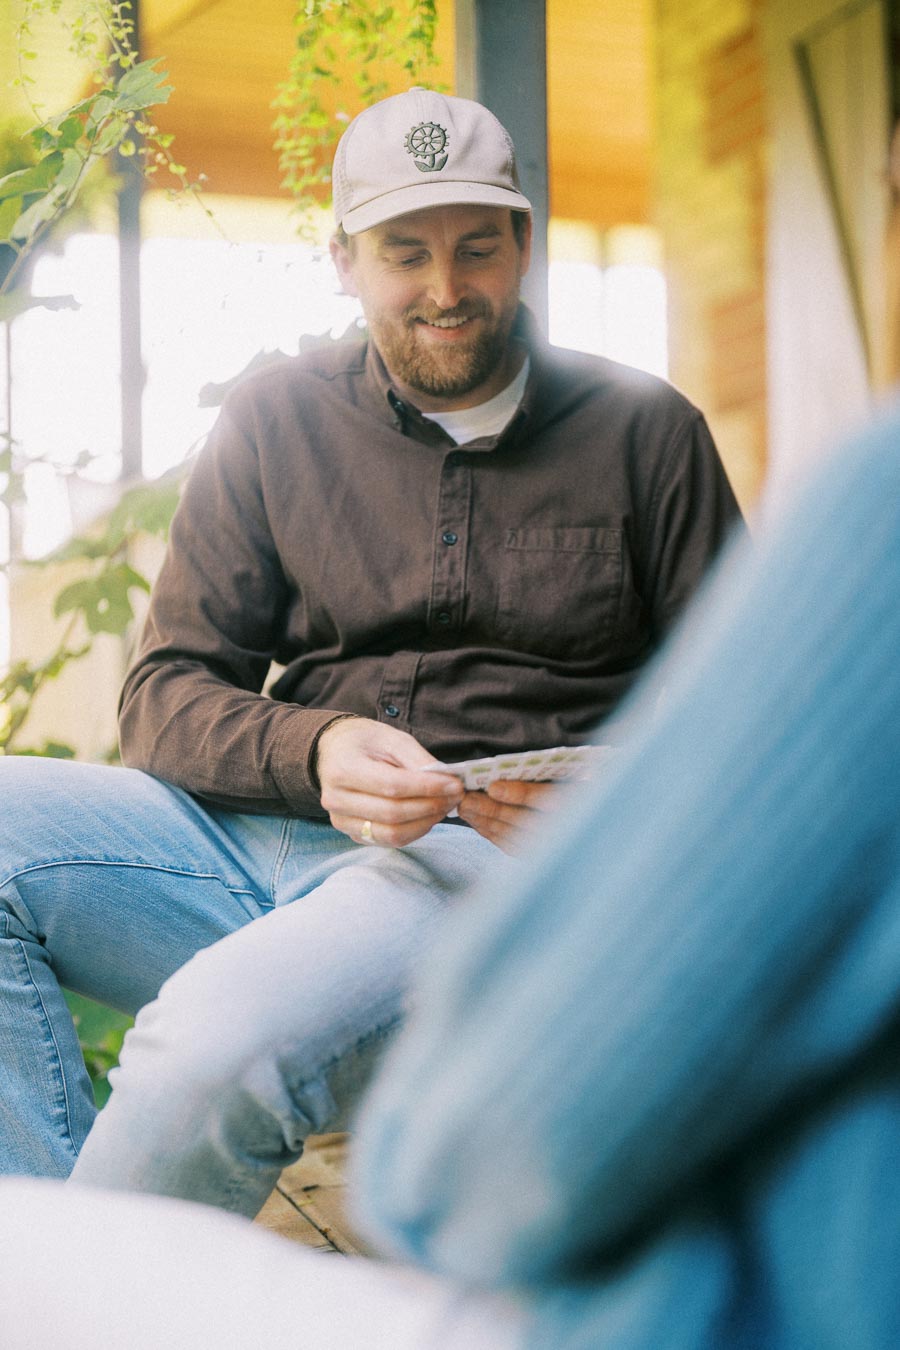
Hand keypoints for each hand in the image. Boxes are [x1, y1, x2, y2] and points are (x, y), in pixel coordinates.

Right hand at [316, 717, 463, 846]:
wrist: (333, 753)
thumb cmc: (364, 742)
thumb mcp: (391, 738)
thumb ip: (417, 759)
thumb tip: (445, 781)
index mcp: (343, 769)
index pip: (392, 786)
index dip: (427, 788)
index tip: (455, 785)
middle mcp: (336, 799)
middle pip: (393, 814)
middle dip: (431, 806)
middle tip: (455, 796)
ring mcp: (341, 821)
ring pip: (392, 834)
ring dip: (425, 823)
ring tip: (444, 806)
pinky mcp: (352, 834)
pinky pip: (388, 840)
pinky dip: (414, 831)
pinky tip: (427, 816)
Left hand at [457, 778, 571, 853]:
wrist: (584, 820)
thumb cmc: (576, 781)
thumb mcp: (573, 770)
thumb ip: (546, 772)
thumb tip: (505, 771)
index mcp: (582, 801)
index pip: (548, 799)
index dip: (519, 794)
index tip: (493, 787)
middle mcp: (571, 828)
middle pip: (524, 820)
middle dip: (492, 810)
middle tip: (466, 798)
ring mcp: (556, 847)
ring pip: (515, 836)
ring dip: (486, 822)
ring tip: (465, 807)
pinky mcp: (541, 856)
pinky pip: (512, 846)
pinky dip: (492, 833)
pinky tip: (476, 821)